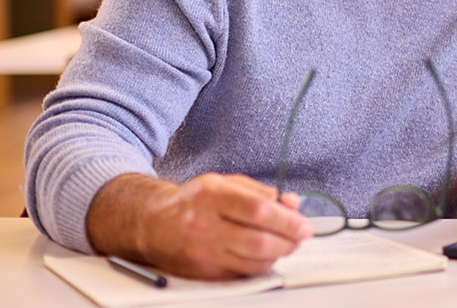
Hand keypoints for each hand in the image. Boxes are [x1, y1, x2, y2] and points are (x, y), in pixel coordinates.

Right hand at [86, 173, 312, 279]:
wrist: (152, 224)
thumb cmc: (194, 201)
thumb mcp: (225, 184)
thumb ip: (260, 192)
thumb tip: (292, 204)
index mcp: (211, 196)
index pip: (258, 210)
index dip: (287, 220)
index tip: (304, 224)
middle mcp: (204, 225)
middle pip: (258, 240)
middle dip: (289, 240)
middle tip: (301, 236)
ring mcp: (202, 252)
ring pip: (253, 260)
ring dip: (279, 254)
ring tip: (287, 243)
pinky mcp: (202, 272)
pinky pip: (242, 273)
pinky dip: (262, 264)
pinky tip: (267, 253)